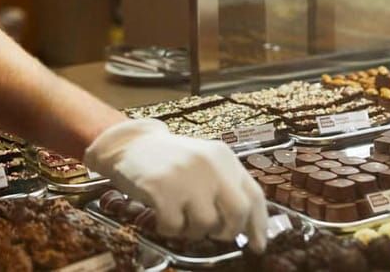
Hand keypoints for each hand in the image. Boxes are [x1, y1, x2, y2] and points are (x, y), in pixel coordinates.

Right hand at [84, 118, 267, 251]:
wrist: (131, 143)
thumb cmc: (169, 159)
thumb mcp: (203, 163)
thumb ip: (225, 186)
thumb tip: (247, 228)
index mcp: (223, 157)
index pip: (254, 195)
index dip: (259, 225)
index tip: (258, 245)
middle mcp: (209, 165)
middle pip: (238, 212)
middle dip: (229, 231)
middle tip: (216, 235)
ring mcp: (186, 177)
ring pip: (206, 225)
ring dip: (193, 231)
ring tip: (180, 218)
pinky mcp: (162, 190)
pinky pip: (175, 228)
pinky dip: (169, 229)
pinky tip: (162, 216)